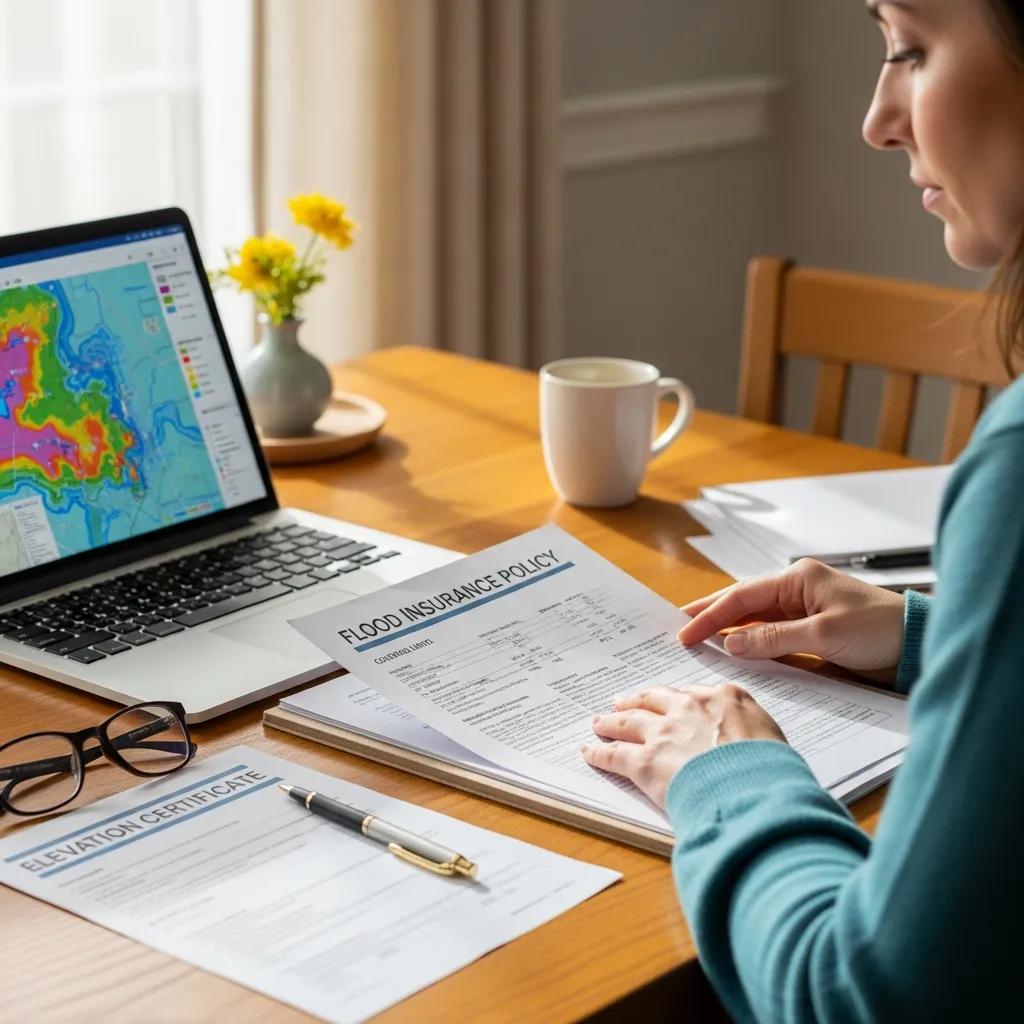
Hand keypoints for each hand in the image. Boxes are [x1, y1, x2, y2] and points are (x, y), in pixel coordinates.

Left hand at [580, 684, 785, 808]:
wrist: (755, 791)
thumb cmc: (773, 772)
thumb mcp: (773, 739)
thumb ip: (753, 732)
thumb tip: (750, 744)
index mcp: (724, 698)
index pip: (692, 694)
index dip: (675, 699)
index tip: (668, 700)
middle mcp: (689, 708)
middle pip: (654, 699)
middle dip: (637, 701)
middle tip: (624, 703)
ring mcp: (664, 733)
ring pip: (628, 722)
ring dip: (611, 722)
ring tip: (600, 723)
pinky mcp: (645, 761)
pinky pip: (614, 754)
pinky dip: (599, 753)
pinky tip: (590, 752)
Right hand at [678, 559, 905, 678]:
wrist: (920, 646)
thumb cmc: (881, 630)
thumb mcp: (823, 635)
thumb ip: (773, 638)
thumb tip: (732, 644)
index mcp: (797, 578)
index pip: (741, 595)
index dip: (709, 614)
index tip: (685, 632)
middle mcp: (796, 589)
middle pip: (742, 602)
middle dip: (710, 614)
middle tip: (678, 627)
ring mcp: (803, 610)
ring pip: (754, 619)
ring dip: (728, 630)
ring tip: (697, 639)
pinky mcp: (811, 631)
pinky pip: (771, 634)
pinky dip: (750, 643)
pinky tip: (734, 652)